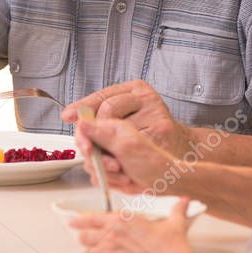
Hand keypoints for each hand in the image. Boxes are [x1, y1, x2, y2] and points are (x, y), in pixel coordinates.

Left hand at [62, 80, 191, 155]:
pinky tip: (120, 164)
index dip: (82, 107)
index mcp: (136, 88)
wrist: (183, 148)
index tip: (67, 116)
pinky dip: (120, 156)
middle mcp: (146, 97)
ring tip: (106, 159)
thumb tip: (71, 116)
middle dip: (93, 129)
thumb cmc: (150, 133)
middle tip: (86, 146)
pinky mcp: (162, 130)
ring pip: (118, 127)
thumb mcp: (127, 116)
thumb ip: (103, 115)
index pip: (102, 96)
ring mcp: (155, 112)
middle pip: (107, 109)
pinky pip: (131, 144)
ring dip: (106, 146)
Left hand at [70, 197, 198, 252]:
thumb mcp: (175, 223)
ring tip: (96, 252)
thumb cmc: (173, 247)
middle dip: (85, 236)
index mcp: (122, 221)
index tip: (74, 221)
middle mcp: (113, 237)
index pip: (91, 218)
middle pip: (85, 236)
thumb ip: (176, 210)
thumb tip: (183, 201)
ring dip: (91, 252)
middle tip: (88, 237)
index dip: (80, 220)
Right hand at [75, 117, 172, 193]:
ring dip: (107, 174)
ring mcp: (108, 155)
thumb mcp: (126, 146)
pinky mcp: (110, 170)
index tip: (88, 150)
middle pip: (86, 149)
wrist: (164, 182)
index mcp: (112, 128)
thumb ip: (101, 134)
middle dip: (99, 162)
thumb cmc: (152, 162)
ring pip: (91, 166)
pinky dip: (110, 182)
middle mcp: (108, 140)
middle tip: (116, 166)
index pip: (85, 128)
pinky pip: (98, 177)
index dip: (83, 139)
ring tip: (125, 175)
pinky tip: (124, 180)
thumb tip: (82, 122)